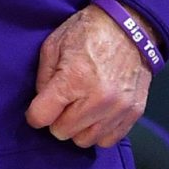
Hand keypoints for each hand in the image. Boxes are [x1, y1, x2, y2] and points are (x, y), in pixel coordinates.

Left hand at [24, 4, 152, 148]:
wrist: (129, 27)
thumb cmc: (87, 32)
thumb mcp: (53, 45)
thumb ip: (43, 79)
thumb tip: (41, 105)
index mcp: (74, 79)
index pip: (42, 117)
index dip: (34, 114)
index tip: (38, 107)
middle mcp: (98, 99)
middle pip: (62, 132)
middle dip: (57, 119)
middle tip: (62, 103)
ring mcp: (118, 108)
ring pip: (85, 140)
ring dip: (78, 127)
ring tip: (80, 107)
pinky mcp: (134, 113)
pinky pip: (108, 140)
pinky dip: (99, 131)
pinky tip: (96, 113)